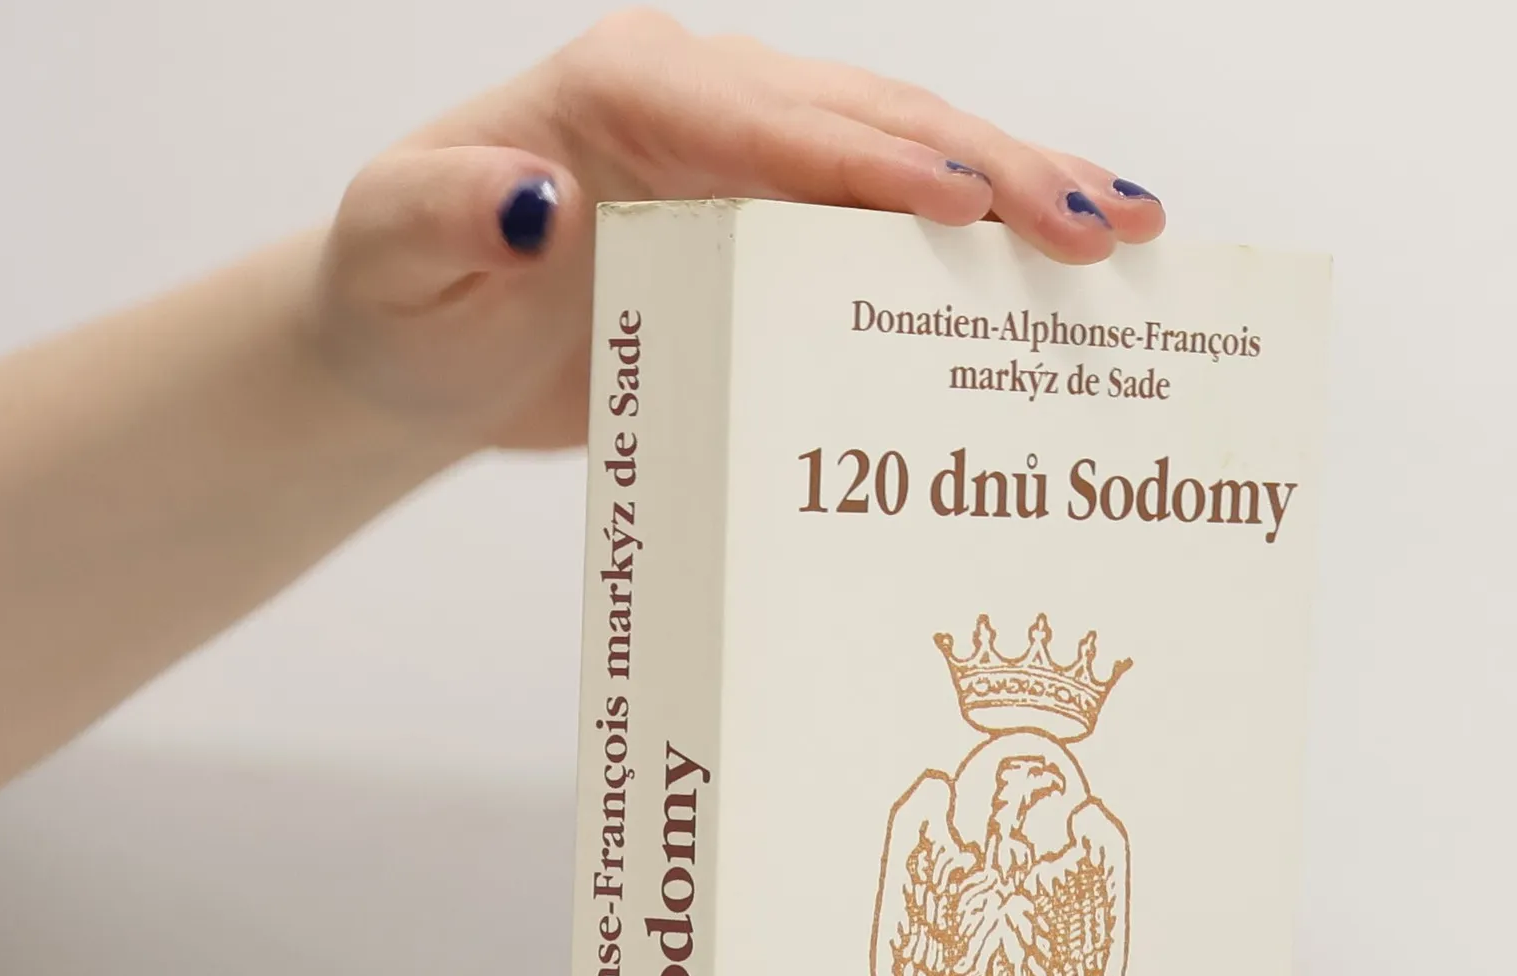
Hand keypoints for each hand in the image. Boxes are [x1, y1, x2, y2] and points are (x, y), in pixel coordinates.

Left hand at [309, 9, 1165, 452]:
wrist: (423, 339)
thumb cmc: (404, 295)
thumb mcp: (392, 253)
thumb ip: (450, 215)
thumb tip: (537, 200)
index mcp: (621, 94)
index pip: (763, 118)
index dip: (866, 159)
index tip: (958, 202)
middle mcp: (705, 105)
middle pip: (869, 123)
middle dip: (990, 170)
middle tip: (1097, 224)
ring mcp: (753, 159)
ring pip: (906, 158)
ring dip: (1017, 192)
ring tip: (1125, 230)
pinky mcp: (779, 223)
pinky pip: (894, 221)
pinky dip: (980, 238)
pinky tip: (1060, 261)